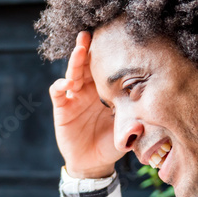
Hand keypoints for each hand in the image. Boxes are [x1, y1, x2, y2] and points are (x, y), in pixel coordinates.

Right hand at [48, 31, 122, 178]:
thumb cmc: (112, 144)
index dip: (108, 53)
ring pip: (73, 73)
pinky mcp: (62, 109)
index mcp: (106, 91)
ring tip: (80, 48)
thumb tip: (139, 125)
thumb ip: (134, 126)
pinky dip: (60, 85)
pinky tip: (66, 82)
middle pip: (87, 65)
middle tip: (92, 33)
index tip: (117, 36)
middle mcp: (90, 90)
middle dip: (88, 48)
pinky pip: (58, 93)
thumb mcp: (127, 132)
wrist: (94, 163)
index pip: (106, 68)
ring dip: (75, 61)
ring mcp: (74, 98)